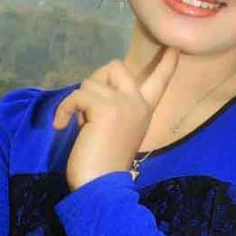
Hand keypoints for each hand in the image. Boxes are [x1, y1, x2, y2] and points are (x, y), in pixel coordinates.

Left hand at [52, 46, 179, 190]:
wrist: (102, 187)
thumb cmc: (104, 167)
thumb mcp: (115, 131)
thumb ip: (113, 109)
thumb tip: (92, 95)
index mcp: (144, 112)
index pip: (159, 82)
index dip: (166, 64)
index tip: (174, 48)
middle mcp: (139, 104)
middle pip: (116, 66)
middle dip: (95, 79)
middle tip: (86, 106)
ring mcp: (125, 104)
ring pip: (91, 82)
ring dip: (78, 102)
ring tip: (79, 126)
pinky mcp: (105, 108)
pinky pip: (77, 95)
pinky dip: (64, 109)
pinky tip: (61, 125)